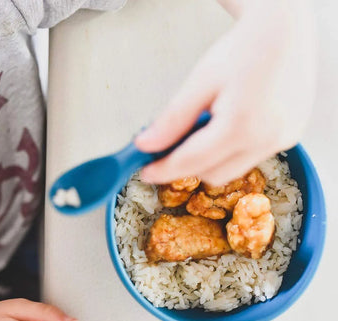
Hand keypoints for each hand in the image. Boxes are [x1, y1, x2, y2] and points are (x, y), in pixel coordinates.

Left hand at [136, 0, 315, 185]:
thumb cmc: (242, 49)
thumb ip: (172, 119)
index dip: (165, 170)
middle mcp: (267, 140)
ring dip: (211, 160)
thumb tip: (146, 145)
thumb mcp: (200, 81)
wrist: (284, 30)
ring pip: (233, 170)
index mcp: (242, 125)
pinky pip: (251, 158)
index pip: (192, 161)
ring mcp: (282, 141)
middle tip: (172, 148)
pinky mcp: (289, 138)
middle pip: (214, 174)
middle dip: (189, 166)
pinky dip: (231, 151)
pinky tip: (228, 126)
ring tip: (206, 128)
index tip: (147, 173)